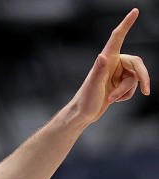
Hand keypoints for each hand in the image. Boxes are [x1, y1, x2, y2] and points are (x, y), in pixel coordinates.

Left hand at [69, 8, 150, 124]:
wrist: (82, 115)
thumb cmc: (85, 100)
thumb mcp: (93, 86)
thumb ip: (99, 70)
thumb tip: (102, 56)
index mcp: (107, 59)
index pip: (118, 37)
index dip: (126, 24)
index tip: (135, 11)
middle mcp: (112, 64)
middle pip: (137, 64)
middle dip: (141, 77)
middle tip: (147, 90)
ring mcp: (116, 74)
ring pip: (134, 78)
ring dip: (127, 91)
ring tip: (112, 99)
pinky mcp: (118, 84)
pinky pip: (132, 87)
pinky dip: (126, 95)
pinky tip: (115, 100)